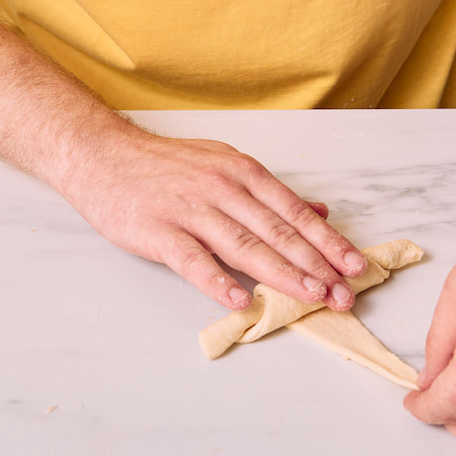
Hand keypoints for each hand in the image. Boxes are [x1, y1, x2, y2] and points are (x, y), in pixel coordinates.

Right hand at [54, 125, 367, 310]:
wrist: (101, 155)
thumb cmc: (165, 167)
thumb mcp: (223, 166)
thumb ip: (269, 194)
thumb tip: (318, 212)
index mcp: (241, 172)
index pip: (293, 212)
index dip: (327, 241)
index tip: (355, 265)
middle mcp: (221, 187)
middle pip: (276, 231)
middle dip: (316, 265)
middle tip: (343, 293)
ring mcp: (189, 208)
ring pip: (244, 245)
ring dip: (282, 273)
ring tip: (311, 296)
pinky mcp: (158, 230)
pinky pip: (192, 260)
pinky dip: (216, 280)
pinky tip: (237, 300)